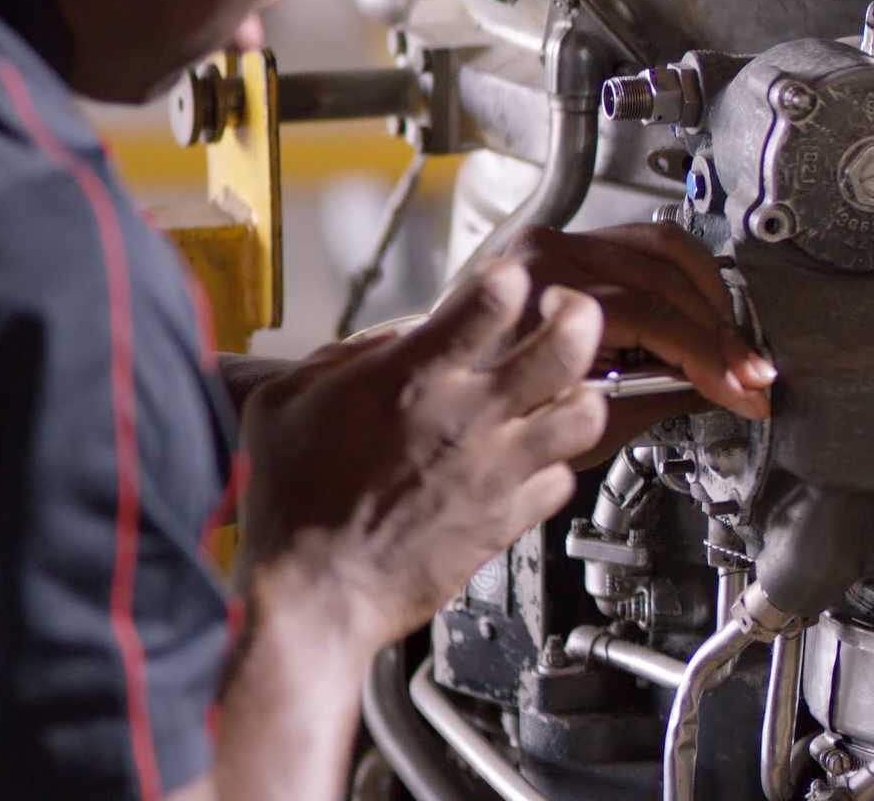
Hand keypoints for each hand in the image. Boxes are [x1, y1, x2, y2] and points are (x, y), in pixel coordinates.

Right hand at [237, 261, 609, 648]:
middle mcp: (469, 418)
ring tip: (560, 389)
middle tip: (566, 313)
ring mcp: (498, 469)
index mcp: (414, 378)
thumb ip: (343, 360)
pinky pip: (562, 479)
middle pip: (568, 345)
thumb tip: (390, 343)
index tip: (509, 280)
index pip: (494, 299)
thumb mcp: (286, 403)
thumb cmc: (290, 504)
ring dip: (580, 393)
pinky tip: (530, 460)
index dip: (510, 277)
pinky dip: (554, 464)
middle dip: (579, 315)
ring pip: (586, 413)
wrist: (310, 595)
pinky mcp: (508, 518)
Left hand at [507, 223, 775, 456]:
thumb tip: (722, 389)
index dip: (708, 357)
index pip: (650, 318)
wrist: (448, 388)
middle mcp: (546, 259)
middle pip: (664, 283)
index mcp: (538, 303)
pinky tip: (708, 306)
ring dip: (712, 298)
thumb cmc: (497, 413)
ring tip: (733, 343)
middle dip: (720, 335)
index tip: (742, 388)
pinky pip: (650, 242)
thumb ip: (655, 396)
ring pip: (667, 250)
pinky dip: (689, 272)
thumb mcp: (577, 423)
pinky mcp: (577, 242)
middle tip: (751, 374)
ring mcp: (561, 244)